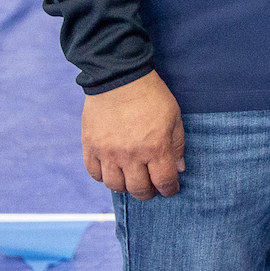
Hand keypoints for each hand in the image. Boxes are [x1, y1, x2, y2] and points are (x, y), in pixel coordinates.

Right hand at [82, 71, 184, 198]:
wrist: (119, 78)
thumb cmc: (152, 96)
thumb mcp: (174, 117)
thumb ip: (177, 145)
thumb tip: (178, 169)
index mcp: (155, 148)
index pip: (164, 181)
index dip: (169, 189)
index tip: (170, 189)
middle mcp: (131, 155)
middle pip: (138, 189)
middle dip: (148, 193)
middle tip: (151, 188)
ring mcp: (108, 153)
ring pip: (115, 186)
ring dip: (125, 187)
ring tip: (131, 179)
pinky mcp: (90, 147)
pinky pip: (94, 174)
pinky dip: (103, 177)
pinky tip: (112, 170)